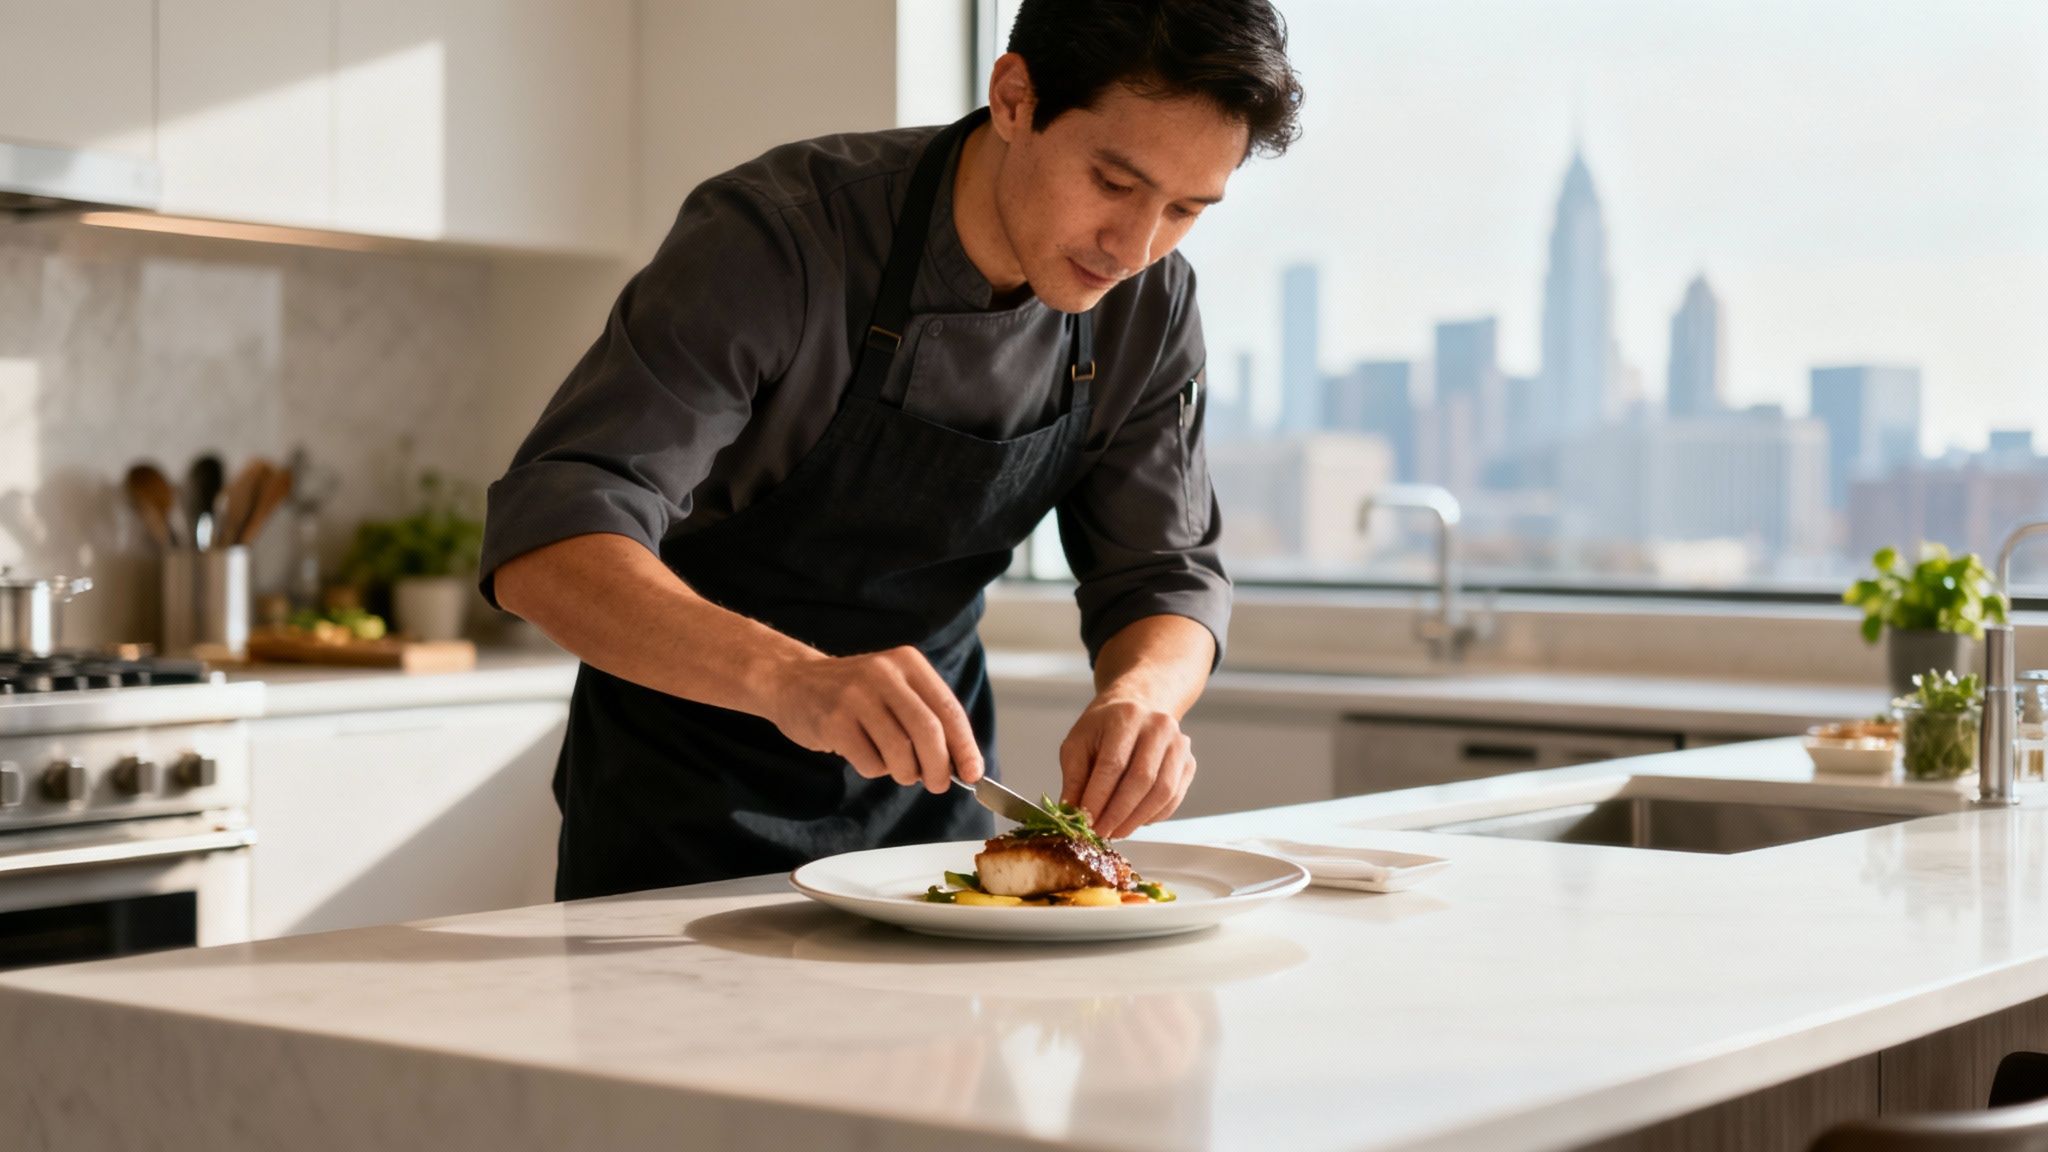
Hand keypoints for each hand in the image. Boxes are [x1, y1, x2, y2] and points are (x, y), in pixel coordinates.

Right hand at [768, 647, 982, 791]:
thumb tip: (962, 764)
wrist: (792, 681)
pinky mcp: (833, 720)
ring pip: (900, 752)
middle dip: (939, 767)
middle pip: (928, 732)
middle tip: (937, 784)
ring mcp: (856, 696)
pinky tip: (864, 755)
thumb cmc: (855, 694)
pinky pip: (870, 762)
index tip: (974, 774)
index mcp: (908, 663)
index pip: (949, 709)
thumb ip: (926, 717)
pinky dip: (874, 769)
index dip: (965, 746)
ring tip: (898, 769)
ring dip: (905, 773)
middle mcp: (884, 674)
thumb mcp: (895, 688)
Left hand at [1059, 696, 1195, 839]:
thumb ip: (1074, 779)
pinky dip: (1153, 816)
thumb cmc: (1104, 728)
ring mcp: (1179, 745)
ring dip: (1136, 819)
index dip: (1098, 797)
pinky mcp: (1189, 762)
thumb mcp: (1078, 744)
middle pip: (1141, 779)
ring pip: (1162, 792)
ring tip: (1115, 832)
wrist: (1137, 706)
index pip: (1113, 764)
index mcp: (1126, 716)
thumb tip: (1073, 814)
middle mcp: (1158, 727)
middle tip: (1101, 832)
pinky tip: (1134, 821)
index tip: (1086, 821)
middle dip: (1118, 813)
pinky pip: (1174, 798)